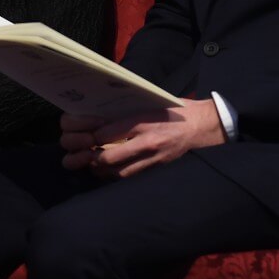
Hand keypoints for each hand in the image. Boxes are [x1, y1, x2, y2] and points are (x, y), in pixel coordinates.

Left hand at [58, 99, 226, 179]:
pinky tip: (104, 170)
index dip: (87, 134)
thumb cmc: (176, 109)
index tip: (74, 131)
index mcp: (143, 120)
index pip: (106, 131)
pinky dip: (113, 175)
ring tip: (84, 163)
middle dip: (86, 156)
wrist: (205, 126)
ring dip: (97, 169)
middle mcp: (147, 141)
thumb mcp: (150, 102)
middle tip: (75, 153)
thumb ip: (127, 109)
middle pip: (107, 156)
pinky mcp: (157, 168)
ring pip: (116, 172)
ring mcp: (152, 158)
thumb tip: (98, 112)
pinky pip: (129, 176)